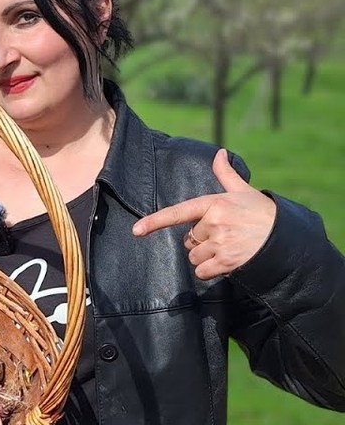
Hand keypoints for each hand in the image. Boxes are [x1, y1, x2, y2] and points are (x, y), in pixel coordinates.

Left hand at [132, 148, 275, 279]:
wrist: (287, 239)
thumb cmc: (262, 213)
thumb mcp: (244, 191)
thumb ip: (226, 174)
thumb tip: (219, 152)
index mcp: (214, 204)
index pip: (178, 213)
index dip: (154, 222)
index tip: (136, 231)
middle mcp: (214, 223)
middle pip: (189, 239)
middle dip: (201, 240)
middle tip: (224, 236)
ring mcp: (220, 243)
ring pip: (194, 256)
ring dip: (206, 256)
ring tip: (228, 248)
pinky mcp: (227, 262)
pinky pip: (202, 271)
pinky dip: (210, 270)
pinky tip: (227, 262)